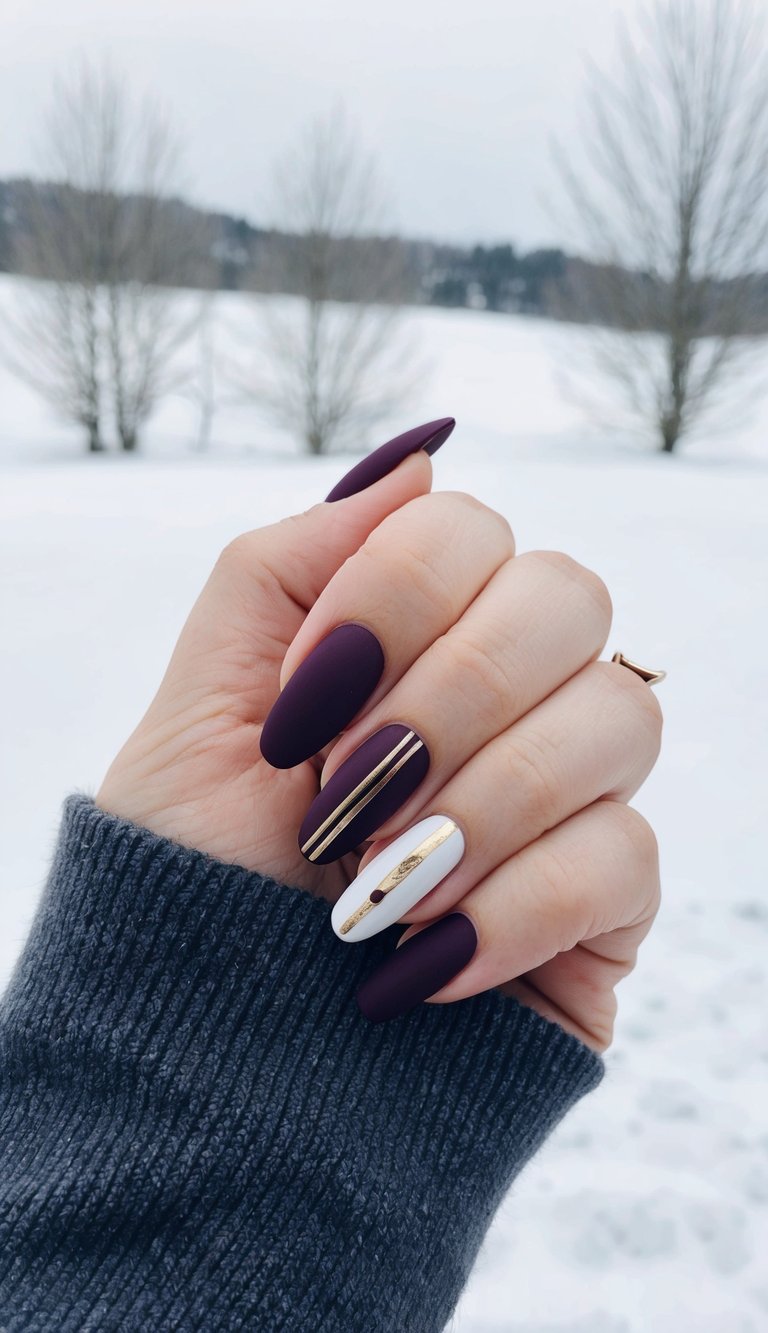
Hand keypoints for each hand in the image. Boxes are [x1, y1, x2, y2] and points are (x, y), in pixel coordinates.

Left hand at [98, 451, 661, 1049]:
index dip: (391, 602)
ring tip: (371, 892)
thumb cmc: (196, 879)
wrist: (209, 1062)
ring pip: (619, 716)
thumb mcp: (201, 707)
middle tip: (345, 797)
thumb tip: (422, 455)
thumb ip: (290, 564)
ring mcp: (567, 795)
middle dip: (449, 696)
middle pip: (570, 597)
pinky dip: (510, 908)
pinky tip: (420, 966)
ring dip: (478, 804)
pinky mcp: (605, 905)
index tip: (298, 715)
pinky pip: (626, 855)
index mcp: (412, 637)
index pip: (472, 531)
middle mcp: (506, 697)